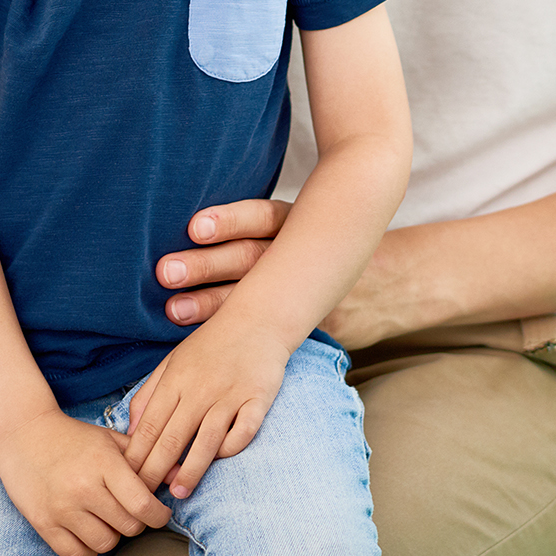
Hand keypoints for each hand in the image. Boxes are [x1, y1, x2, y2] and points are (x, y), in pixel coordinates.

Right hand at [0, 408, 170, 555]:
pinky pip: (76, 554)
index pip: (142, 504)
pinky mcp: (43, 524)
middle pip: (128, 527)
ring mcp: (62, 509)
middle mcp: (84, 488)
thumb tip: (179, 475)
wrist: (23, 435)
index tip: (160, 513)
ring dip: (113, 536)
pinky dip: (88, 549)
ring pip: (105, 544)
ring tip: (108, 519)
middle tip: (132, 512)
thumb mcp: (110, 439)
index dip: (159, 515)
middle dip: (137, 523)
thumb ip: (145, 456)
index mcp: (104, 464)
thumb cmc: (73, 437)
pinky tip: (89, 531)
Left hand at [123, 318, 290, 496]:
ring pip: (206, 439)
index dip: (136, 457)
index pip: (149, 426)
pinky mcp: (258, 397)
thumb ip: (149, 394)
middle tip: (145, 501)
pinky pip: (244, 430)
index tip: (126, 482)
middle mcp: (201, 388)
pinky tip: (220, 459)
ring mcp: (231, 393)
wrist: (258, 319)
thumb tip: (131, 431)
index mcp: (176, 379)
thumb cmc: (211, 344)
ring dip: (191, 470)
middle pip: (173, 438)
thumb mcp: (172, 361)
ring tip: (179, 492)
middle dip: (155, 473)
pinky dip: (232, 447)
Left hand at [156, 200, 418, 349]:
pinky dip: (241, 339)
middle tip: (165, 272)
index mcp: (303, 223)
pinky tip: (207, 345)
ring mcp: (310, 294)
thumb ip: (265, 219)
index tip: (194, 227)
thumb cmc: (329, 248)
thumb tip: (197, 211)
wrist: (390, 285)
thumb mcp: (309, 221)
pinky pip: (274, 334)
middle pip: (253, 258)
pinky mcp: (314, 326)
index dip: (232, 221)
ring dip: (213, 303)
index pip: (265, 219)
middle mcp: (304, 256)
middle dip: (209, 265)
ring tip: (172, 308)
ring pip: (258, 297)